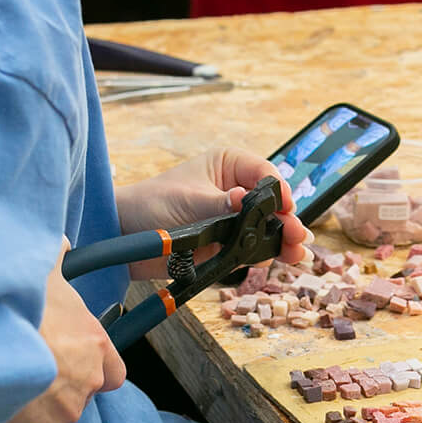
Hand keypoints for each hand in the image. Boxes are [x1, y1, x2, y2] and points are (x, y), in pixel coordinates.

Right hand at [0, 246, 125, 422]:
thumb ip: (54, 257)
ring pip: (50, 413)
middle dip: (53, 386)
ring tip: (3, 381)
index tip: (70, 362)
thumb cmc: (18, 300)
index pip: (114, 372)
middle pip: (77, 392)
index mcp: (94, 342)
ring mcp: (65, 407)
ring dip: (31, 404)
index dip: (93, 369)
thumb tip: (56, 241)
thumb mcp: (42, 268)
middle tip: (24, 367)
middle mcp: (87, 378)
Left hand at [116, 149, 312, 277]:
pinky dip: (267, 252)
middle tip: (297, 233)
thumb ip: (220, 203)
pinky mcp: (227, 242)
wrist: (124, 237)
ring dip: (282, 237)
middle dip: (286, 218)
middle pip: (271, 202)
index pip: (263, 173)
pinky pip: (253, 246)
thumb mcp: (188, 200)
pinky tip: (281, 257)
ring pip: (266, 226)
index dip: (278, 189)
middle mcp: (234, 189)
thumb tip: (244, 199)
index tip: (285, 205)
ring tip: (297, 250)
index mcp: (227, 165)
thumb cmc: (149, 204)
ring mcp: (232, 217)